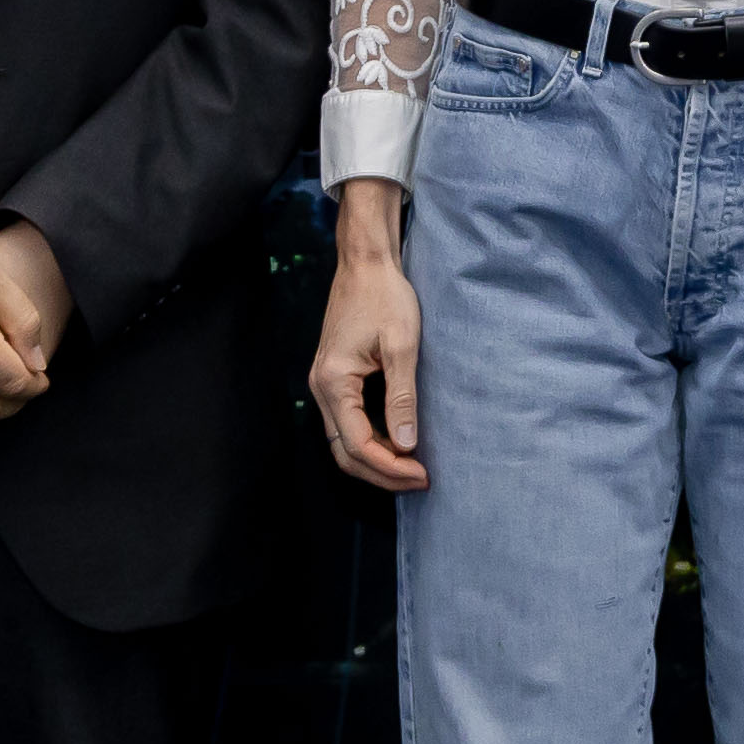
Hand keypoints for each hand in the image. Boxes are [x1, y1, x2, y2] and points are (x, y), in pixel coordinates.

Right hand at [309, 180, 425, 492]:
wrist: (366, 263)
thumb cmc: (386, 296)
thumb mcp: (402, 346)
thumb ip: (402, 397)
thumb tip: (407, 444)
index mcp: (334, 382)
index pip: (358, 445)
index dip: (390, 467)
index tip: (423, 474)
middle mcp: (321, 388)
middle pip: (345, 452)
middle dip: (382, 473)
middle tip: (421, 480)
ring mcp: (323, 384)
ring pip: (343, 441)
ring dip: (376, 461)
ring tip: (412, 469)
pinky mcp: (333, 378)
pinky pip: (346, 424)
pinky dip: (370, 442)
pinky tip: (397, 445)